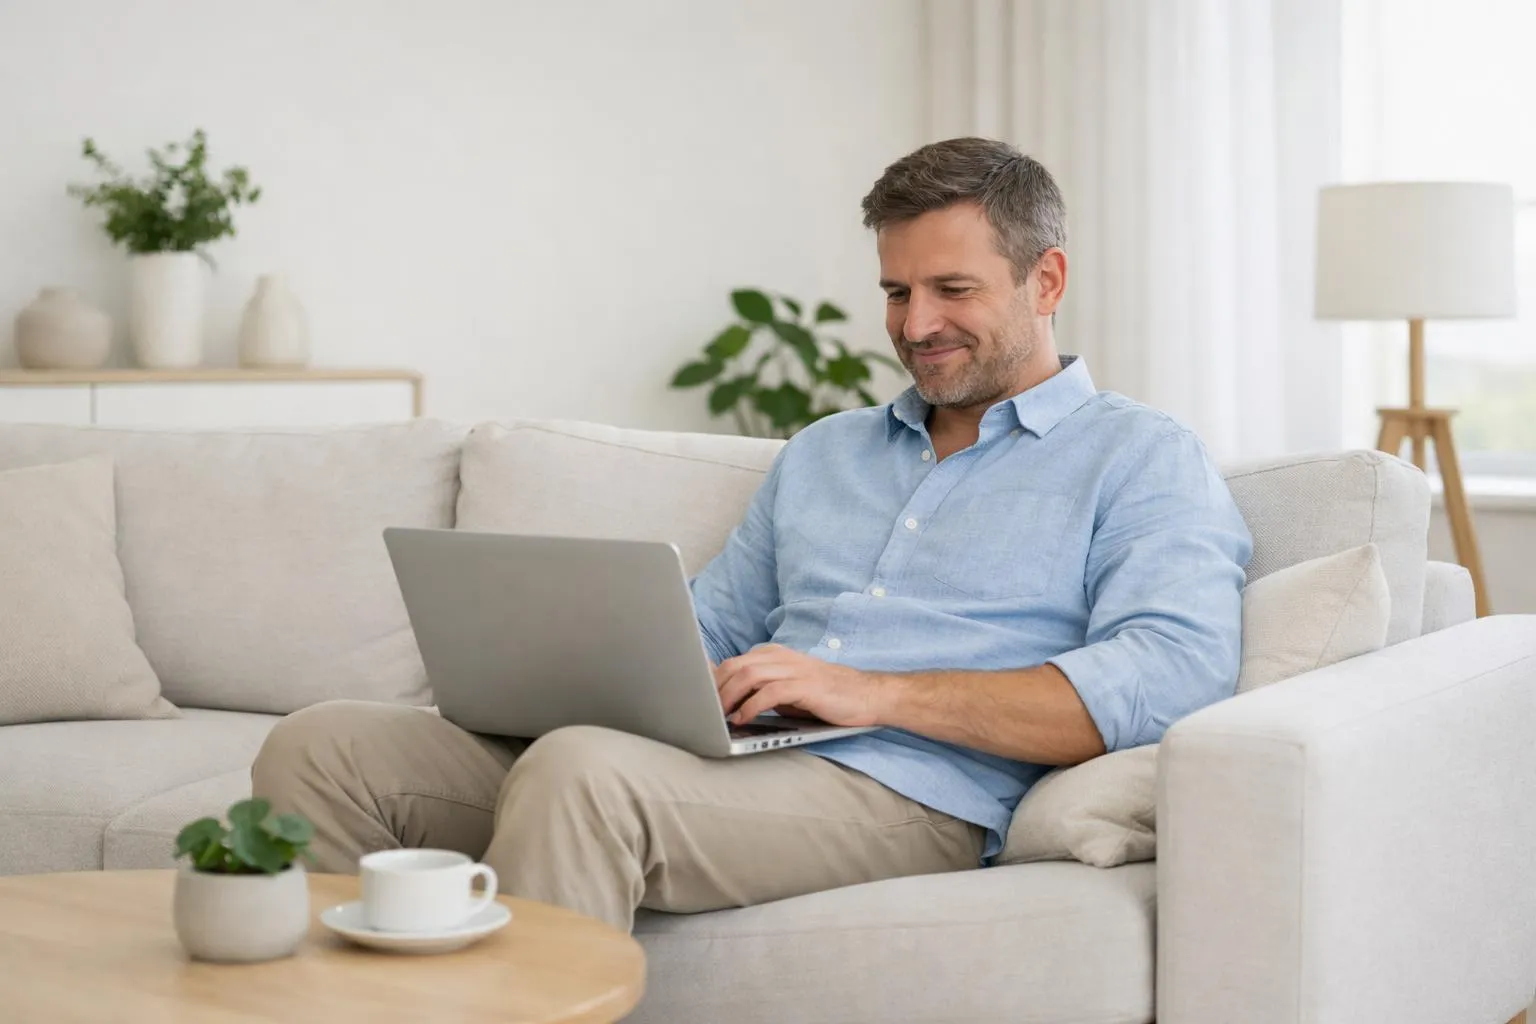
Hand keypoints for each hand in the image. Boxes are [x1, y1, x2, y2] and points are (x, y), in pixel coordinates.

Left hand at [714, 644, 889, 727]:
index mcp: (774, 655)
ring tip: (717, 715)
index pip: (733, 662)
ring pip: (748, 675)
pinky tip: (742, 718)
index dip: (710, 680)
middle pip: (735, 666)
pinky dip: (751, 705)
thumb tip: (724, 700)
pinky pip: (770, 692)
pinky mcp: (805, 685)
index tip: (694, 698)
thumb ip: (758, 689)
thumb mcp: (785, 689)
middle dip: (714, 689)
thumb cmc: (823, 696)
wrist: (866, 695)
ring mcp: (794, 669)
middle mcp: (781, 658)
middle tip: (702, 711)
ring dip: (728, 697)